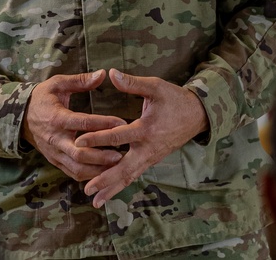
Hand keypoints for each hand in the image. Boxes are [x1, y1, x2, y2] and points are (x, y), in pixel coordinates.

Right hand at [22, 69, 127, 180]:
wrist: (20, 117)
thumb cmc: (42, 98)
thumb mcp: (57, 84)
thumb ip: (80, 80)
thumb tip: (103, 74)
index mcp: (57, 118)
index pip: (83, 123)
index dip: (104, 124)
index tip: (122, 123)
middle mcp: (55, 139)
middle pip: (80, 153)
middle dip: (101, 156)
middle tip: (121, 154)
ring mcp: (54, 153)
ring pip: (77, 168)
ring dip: (97, 169)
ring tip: (116, 166)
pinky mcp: (55, 161)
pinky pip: (72, 173)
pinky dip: (89, 175)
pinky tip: (105, 172)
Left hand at [74, 69, 207, 207]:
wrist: (197, 115)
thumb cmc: (175, 99)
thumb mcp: (156, 86)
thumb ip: (133, 83)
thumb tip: (110, 73)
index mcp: (147, 129)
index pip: (118, 137)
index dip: (97, 139)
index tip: (78, 142)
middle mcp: (148, 148)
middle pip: (124, 168)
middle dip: (105, 180)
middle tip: (88, 189)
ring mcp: (151, 157)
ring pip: (130, 176)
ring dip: (112, 188)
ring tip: (95, 200)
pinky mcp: (151, 160)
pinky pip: (134, 174)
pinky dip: (121, 184)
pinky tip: (108, 192)